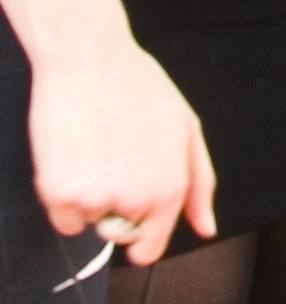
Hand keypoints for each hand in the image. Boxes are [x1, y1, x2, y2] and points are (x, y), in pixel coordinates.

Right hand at [30, 31, 214, 264]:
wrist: (90, 55)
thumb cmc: (136, 84)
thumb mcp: (185, 127)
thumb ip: (200, 183)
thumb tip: (207, 228)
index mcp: (170, 187)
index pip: (150, 248)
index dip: (139, 235)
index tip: (129, 216)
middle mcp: (137, 199)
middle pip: (116, 235)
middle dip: (113, 206)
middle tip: (113, 157)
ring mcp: (98, 198)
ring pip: (87, 222)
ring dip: (87, 195)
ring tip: (95, 146)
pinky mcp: (62, 192)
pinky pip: (60, 218)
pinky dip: (62, 195)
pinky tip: (73, 154)